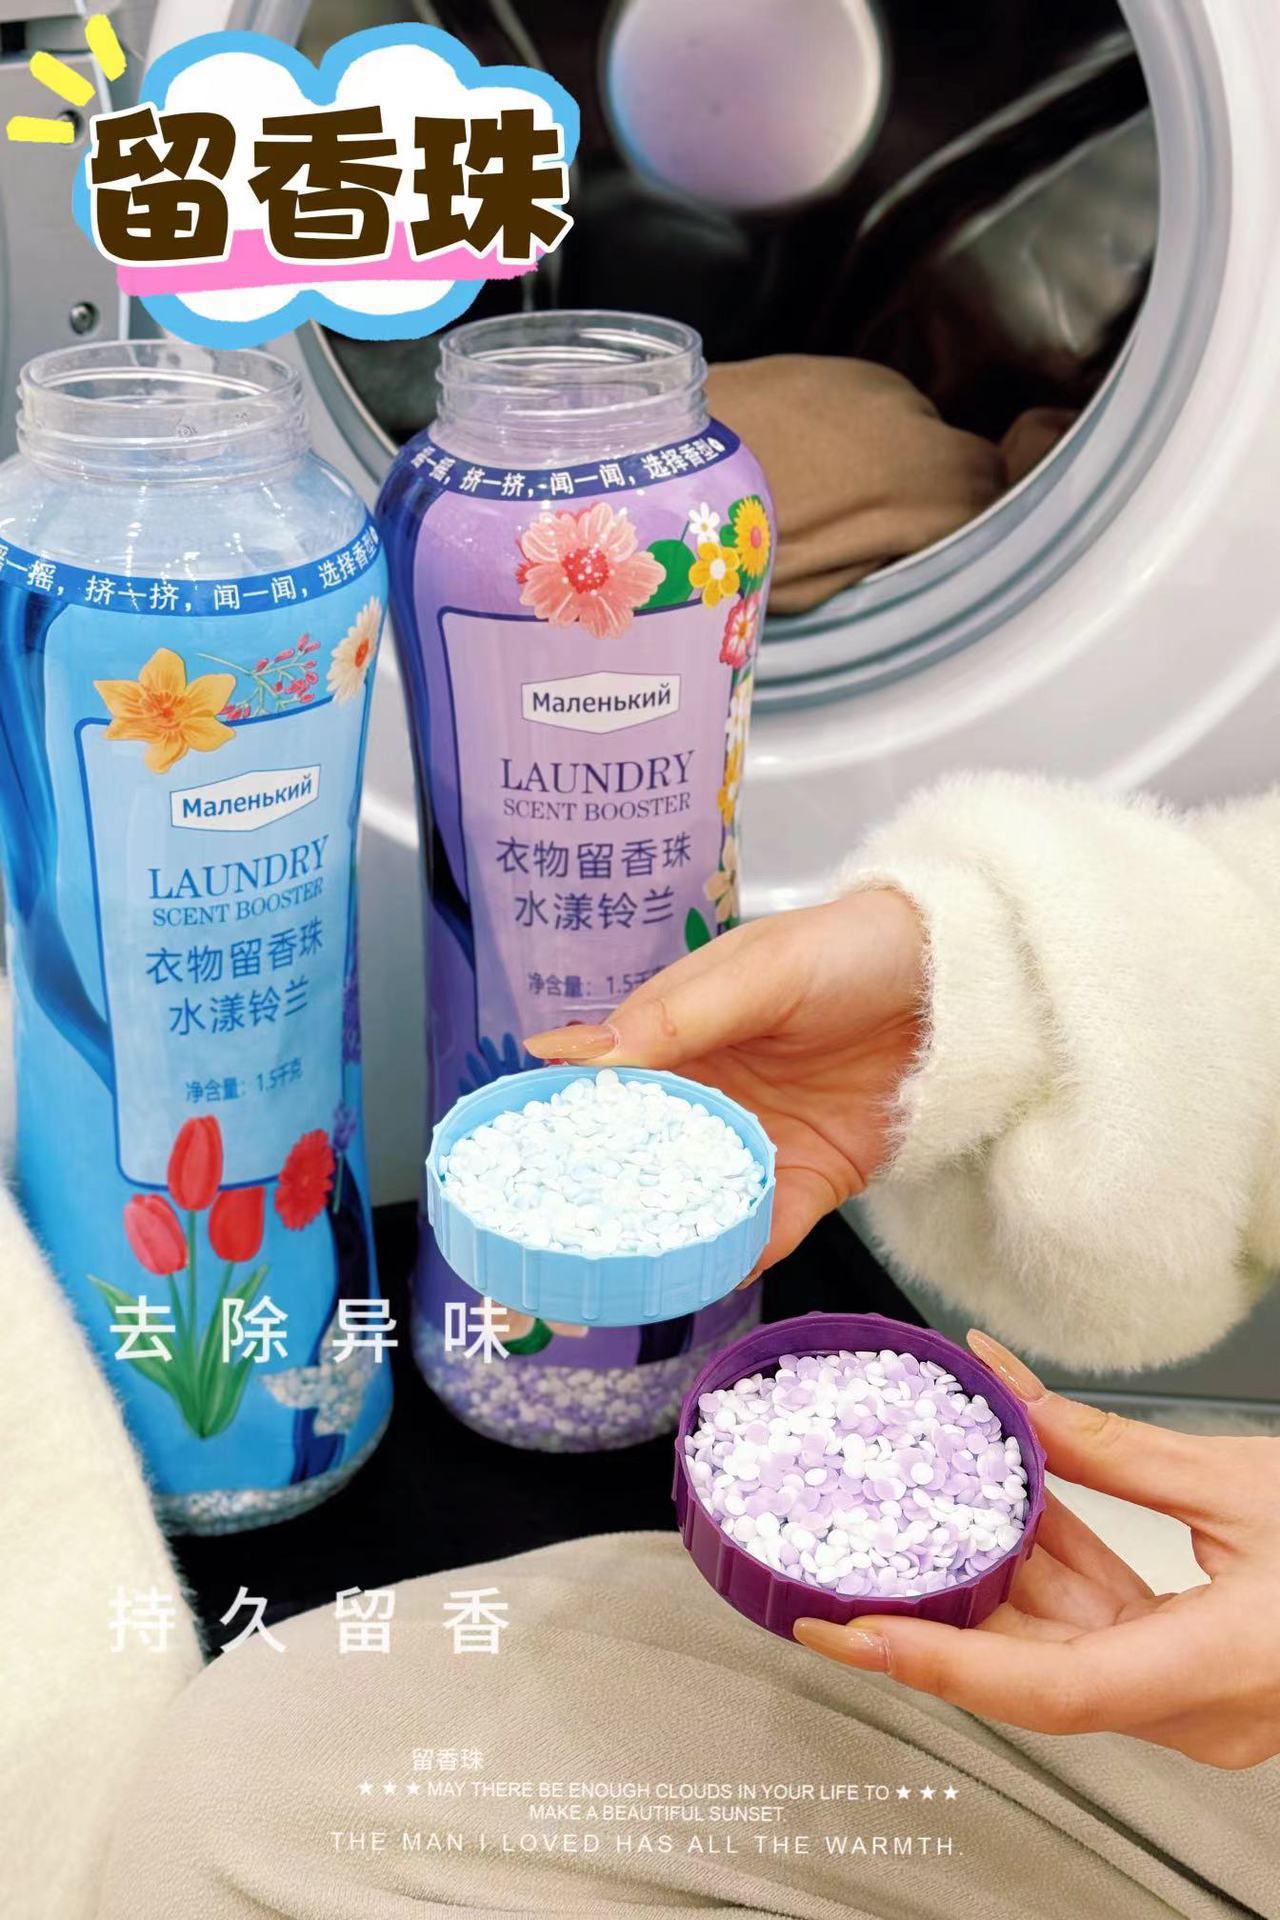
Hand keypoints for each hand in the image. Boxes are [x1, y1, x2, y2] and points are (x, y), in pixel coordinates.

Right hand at [523, 890, 924, 1272]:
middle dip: (603, 1200)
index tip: (514, 1168)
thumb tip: (561, 1051)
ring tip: (624, 1273)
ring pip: (695, 1201)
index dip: (560, 1126)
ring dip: (665, 1235)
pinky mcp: (811, 1179)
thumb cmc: (850, 948)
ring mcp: (755, 1141)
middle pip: (640, 1158)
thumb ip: (669, 1019)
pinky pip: (767, 1227)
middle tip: (556, 1244)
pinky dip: (742, 1252)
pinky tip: (716, 1271)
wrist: (957, 978)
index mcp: (675, 1037)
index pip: (602, 1088)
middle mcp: (706, 1096)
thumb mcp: (757, 973)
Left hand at [794, 1332, 1279, 1769]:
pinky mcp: (1201, 1668)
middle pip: (1037, 1668)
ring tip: (911, 1520)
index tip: (853, 1636)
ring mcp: (1203, 1698)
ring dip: (995, 1579)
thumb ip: (1106, 1448)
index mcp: (1218, 1672)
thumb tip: (1004, 1390)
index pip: (1047, 1688)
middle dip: (938, 1615)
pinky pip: (1106, 1626)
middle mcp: (1202, 1709)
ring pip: (1067, 1643)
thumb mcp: (1234, 1479)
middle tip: (840, 1574)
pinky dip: (1056, 1570)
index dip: (939, 1663)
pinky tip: (1009, 1507)